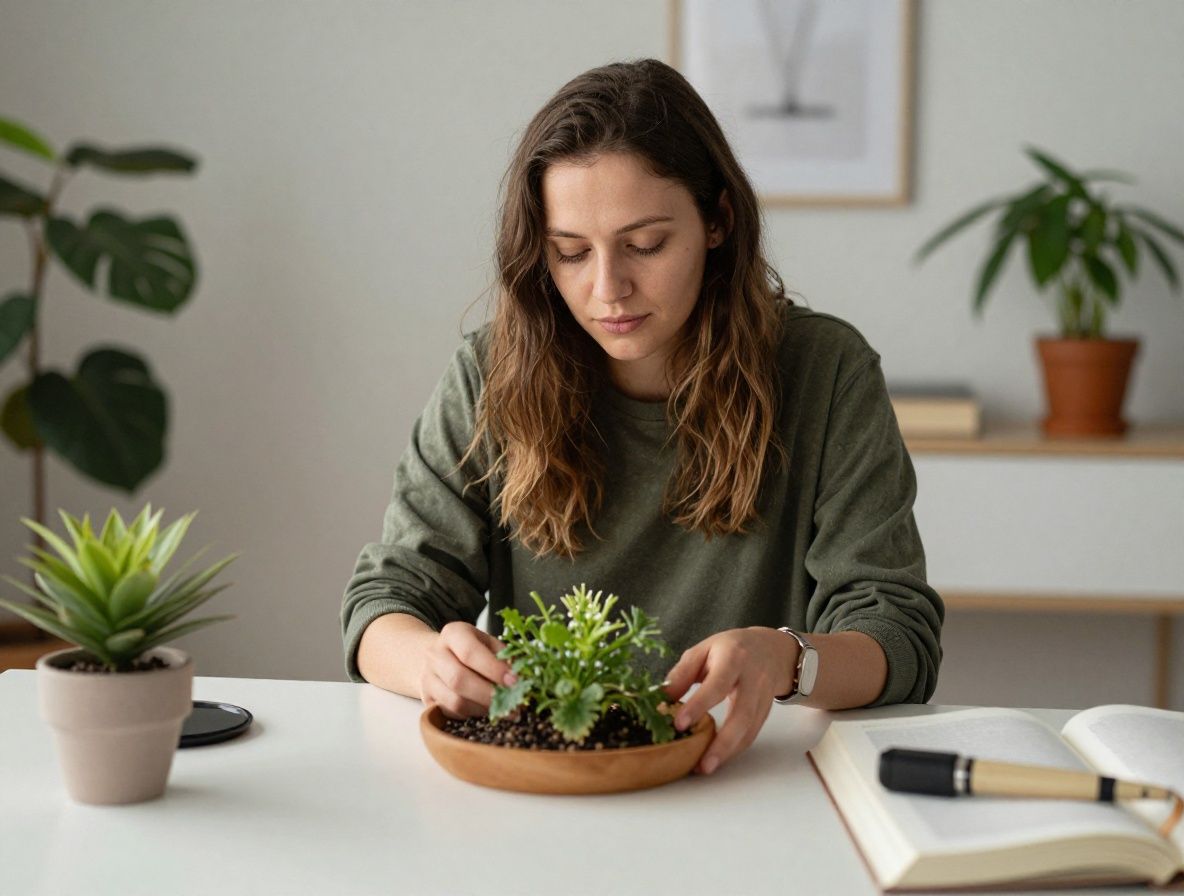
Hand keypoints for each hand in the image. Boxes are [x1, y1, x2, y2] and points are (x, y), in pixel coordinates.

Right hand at [420, 621, 516, 718]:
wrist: (437, 655)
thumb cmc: (471, 649)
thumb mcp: (488, 643)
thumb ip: (504, 657)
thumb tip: (522, 679)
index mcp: (453, 633)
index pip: (470, 652)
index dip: (493, 669)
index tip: (514, 681)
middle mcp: (435, 655)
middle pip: (459, 679)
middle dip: (489, 694)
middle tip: (513, 703)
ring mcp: (427, 678)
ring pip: (454, 701)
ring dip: (483, 709)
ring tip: (504, 710)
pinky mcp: (427, 700)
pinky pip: (451, 713)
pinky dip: (472, 715)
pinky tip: (487, 711)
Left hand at [663, 626, 796, 774]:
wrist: (771, 650)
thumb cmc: (731, 648)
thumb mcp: (704, 649)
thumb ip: (683, 672)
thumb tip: (663, 698)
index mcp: (733, 658)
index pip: (716, 685)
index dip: (698, 705)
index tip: (679, 724)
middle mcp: (752, 680)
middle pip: (741, 715)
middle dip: (722, 743)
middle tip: (702, 764)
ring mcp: (763, 698)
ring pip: (749, 730)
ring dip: (728, 752)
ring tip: (705, 768)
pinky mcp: (766, 712)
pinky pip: (752, 735)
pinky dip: (735, 750)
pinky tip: (717, 759)